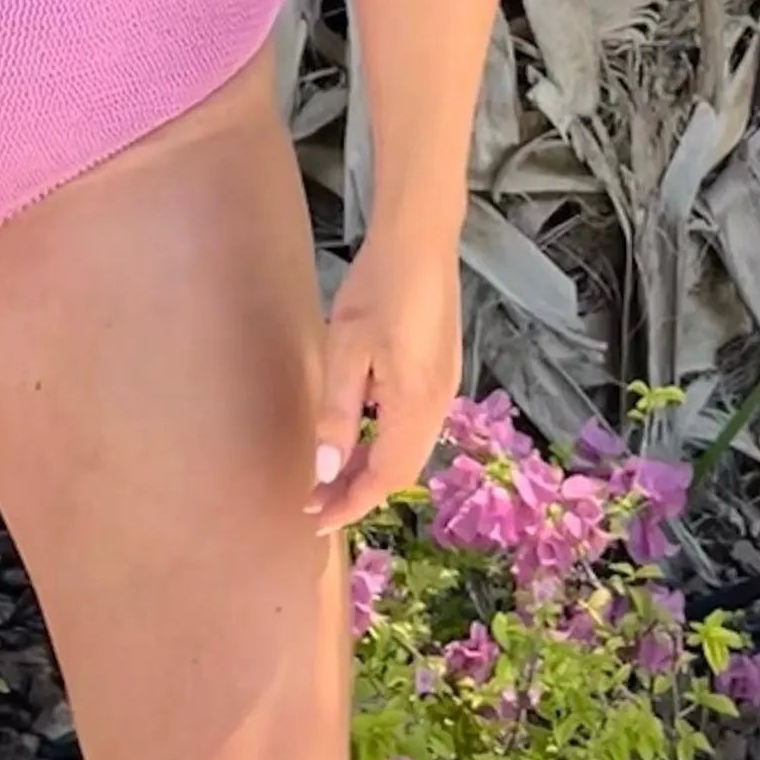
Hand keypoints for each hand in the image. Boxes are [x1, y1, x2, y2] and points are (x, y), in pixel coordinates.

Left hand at [305, 226, 461, 534]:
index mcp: (415, 407)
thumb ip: (338, 414)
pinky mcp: (441, 373)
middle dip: (360, 493)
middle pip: (401, 471)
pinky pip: (414, 428)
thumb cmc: (378, 288)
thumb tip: (327, 473)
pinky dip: (387, 445)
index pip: (385, 479)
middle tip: (316, 503)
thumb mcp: (346, 349)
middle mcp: (438, 407)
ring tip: (333, 479)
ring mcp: (444, 390)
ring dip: (373, 470)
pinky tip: (362, 437)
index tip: (314, 520)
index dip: (351, 504)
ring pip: (409, 451)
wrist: (421, 240)